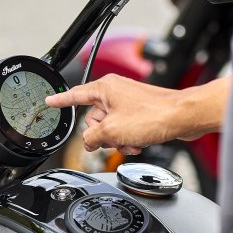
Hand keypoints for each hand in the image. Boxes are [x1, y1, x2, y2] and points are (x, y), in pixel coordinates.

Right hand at [45, 75, 189, 155]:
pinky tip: (138, 143)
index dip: (61, 101)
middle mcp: (116, 91)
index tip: (50, 101)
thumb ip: (91, 138)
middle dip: (102, 135)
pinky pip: (124, 128)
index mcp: (104, 88)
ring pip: (110, 126)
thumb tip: (89, 143)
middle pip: (94, 119)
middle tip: (113, 140)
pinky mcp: (140, 111)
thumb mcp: (112, 131)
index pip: (75, 95)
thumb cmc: (152, 116)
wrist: (182, 117)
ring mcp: (128, 101)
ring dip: (117, 140)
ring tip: (130, 143)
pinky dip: (128, 139)